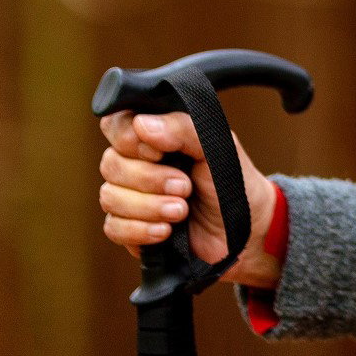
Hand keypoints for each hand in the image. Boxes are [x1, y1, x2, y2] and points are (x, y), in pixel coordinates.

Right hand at [97, 111, 282, 289]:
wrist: (246, 230)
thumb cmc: (231, 182)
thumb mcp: (215, 148)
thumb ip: (183, 129)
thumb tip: (140, 124)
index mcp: (155, 137)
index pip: (116, 125)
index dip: (128, 138)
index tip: (158, 151)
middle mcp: (137, 165)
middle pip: (111, 163)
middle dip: (149, 178)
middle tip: (185, 187)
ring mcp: (131, 198)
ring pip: (110, 197)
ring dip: (148, 206)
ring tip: (182, 210)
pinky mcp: (131, 229)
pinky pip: (114, 228)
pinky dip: (140, 230)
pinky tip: (166, 231)